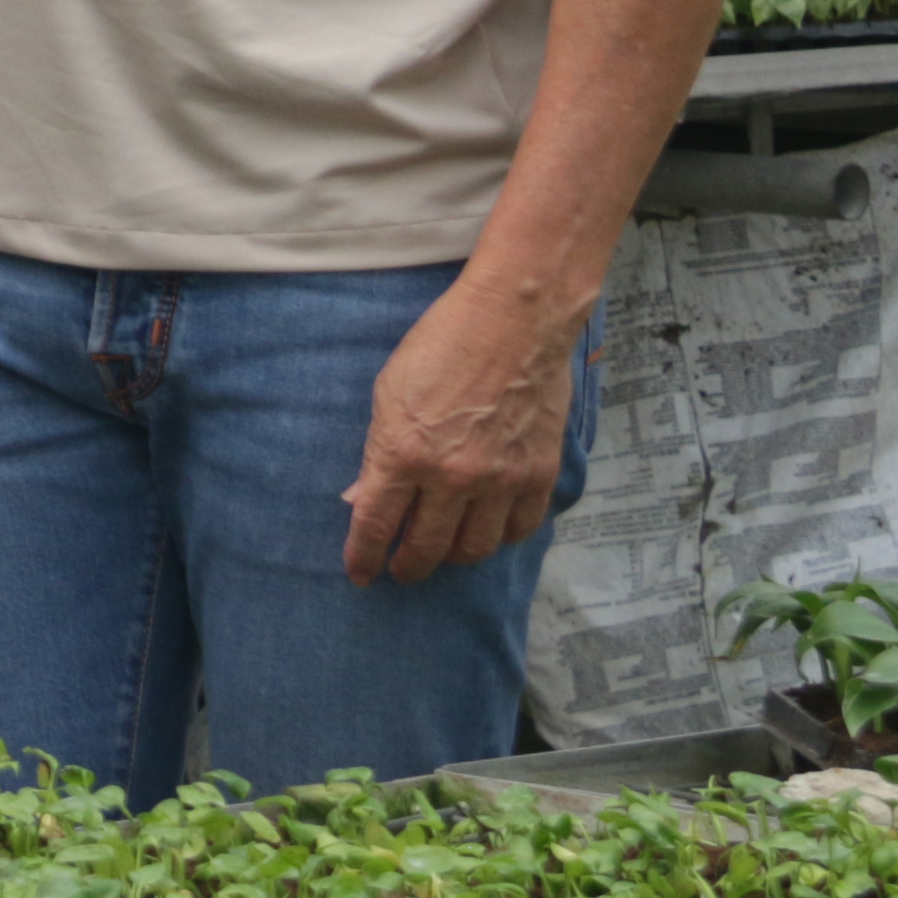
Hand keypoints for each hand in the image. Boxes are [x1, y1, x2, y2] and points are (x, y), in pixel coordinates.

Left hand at [340, 274, 586, 585]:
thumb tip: (366, 497)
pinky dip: (501, 538)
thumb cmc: (439, 346)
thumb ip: (379, 451)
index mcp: (402, 454)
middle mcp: (451, 477)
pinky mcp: (537, 475)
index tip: (360, 574)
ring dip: (453, 556)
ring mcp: (499, 480)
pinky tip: (489, 530)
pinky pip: (519, 530)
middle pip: (426, 548)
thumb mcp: (388, 393)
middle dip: (409, 567)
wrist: (512, 322)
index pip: (376, 525)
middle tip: (402, 572)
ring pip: (475, 548)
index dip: (364, 557)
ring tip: (444, 551)